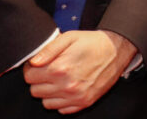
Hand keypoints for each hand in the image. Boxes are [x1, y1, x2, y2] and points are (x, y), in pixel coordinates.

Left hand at [23, 29, 137, 113]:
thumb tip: (33, 62)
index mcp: (60, 68)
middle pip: (35, 91)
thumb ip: (49, 49)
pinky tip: (68, 87)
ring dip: (49, 91)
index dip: (32, 69)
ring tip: (60, 78)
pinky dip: (61, 100)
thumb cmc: (93, 42)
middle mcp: (67, 86)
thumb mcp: (70, 37)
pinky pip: (61, 109)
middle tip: (50, 70)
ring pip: (46, 102)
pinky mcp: (84, 102)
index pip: (30, 77)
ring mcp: (76, 97)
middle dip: (39, 80)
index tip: (39, 64)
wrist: (117, 50)